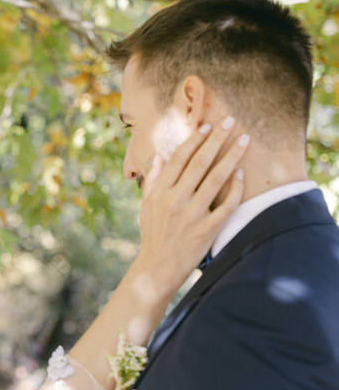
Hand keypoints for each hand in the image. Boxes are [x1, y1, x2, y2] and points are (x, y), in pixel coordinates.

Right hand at [134, 117, 248, 297]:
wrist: (157, 268)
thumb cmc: (152, 236)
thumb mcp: (146, 207)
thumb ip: (153, 181)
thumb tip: (160, 157)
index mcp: (160, 192)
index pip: (179, 159)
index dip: (194, 140)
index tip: (206, 126)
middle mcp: (175, 200)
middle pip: (199, 162)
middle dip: (216, 139)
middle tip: (230, 121)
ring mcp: (192, 214)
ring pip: (216, 178)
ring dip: (232, 156)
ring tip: (243, 140)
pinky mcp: (207, 229)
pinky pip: (226, 204)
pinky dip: (234, 188)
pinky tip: (241, 174)